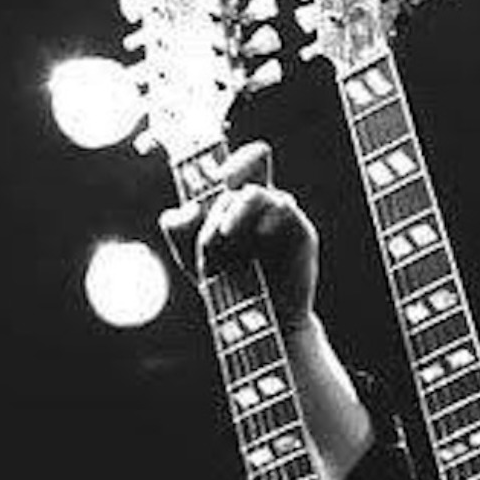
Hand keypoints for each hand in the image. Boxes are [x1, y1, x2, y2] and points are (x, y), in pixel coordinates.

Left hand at [159, 140, 317, 332]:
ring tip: (224, 236)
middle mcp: (260, 203)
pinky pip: (286, 207)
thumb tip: (184, 209)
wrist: (260, 323)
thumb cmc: (229, 287)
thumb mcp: (194, 260)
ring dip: (237, 209)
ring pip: (258, 191)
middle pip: (251, 163)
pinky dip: (268, 215)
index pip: (235, 162)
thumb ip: (179, 232)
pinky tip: (257, 234)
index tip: (214, 172)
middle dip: (230, 176)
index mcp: (234, 201)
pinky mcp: (300, 231)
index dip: (226, 156)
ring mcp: (281, 216)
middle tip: (217, 186)